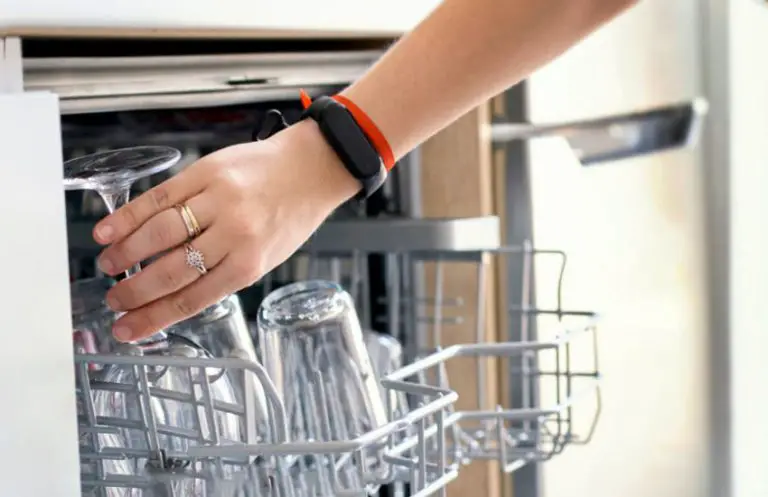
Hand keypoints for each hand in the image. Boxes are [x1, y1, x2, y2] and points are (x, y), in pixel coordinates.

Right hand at [93, 121, 359, 341]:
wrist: (311, 169)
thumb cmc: (290, 215)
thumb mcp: (267, 257)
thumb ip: (225, 273)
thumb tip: (177, 294)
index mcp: (249, 264)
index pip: (191, 299)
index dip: (153, 318)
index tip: (127, 329)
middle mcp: (233, 234)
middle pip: (171, 270)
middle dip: (134, 291)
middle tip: (113, 300)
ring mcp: (218, 201)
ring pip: (159, 233)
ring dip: (126, 253)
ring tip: (107, 265)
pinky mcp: (207, 172)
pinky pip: (161, 196)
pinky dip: (130, 215)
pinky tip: (109, 230)